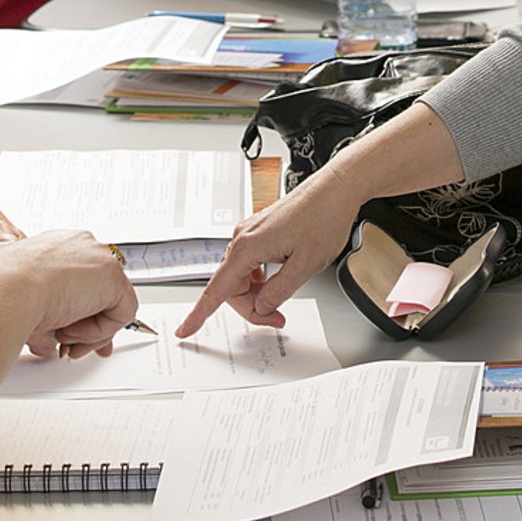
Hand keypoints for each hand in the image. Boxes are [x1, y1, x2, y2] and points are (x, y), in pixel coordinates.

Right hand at [3, 229, 139, 359]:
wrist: (9, 288)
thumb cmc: (6, 291)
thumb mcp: (32, 301)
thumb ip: (56, 313)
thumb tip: (60, 342)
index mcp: (60, 247)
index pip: (85, 279)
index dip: (83, 310)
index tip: (73, 333)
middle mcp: (82, 246)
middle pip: (103, 291)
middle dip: (93, 325)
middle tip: (75, 347)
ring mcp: (101, 258)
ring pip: (113, 305)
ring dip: (89, 331)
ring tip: (62, 334)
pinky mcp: (114, 277)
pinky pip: (121, 314)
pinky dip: (99, 331)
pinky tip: (72, 329)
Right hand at [176, 169, 359, 337]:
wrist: (335, 190)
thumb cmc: (323, 218)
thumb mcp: (306, 266)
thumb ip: (279, 291)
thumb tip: (261, 308)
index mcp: (249, 246)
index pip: (217, 289)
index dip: (200, 313)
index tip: (186, 329)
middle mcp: (244, 238)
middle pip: (231, 287)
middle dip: (251, 307)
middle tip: (278, 318)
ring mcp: (250, 233)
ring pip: (241, 277)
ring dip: (257, 294)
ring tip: (283, 298)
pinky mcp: (259, 232)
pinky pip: (250, 265)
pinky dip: (260, 280)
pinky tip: (279, 279)